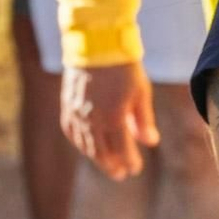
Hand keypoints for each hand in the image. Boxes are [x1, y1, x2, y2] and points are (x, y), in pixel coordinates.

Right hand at [61, 62, 157, 179]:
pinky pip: (71, 132)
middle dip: (112, 165)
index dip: (129, 161)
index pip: (122, 149)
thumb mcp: (141, 92)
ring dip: (96, 157)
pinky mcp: (67, 106)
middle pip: (102, 152)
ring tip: (107, 164)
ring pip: (86, 144)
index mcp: (114, 117)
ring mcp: (77, 114)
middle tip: (120, 174)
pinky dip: (80, 143)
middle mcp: (93, 120)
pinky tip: (87, 147)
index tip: (135, 169)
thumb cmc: (124, 68)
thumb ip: (144, 120)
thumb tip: (151, 143)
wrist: (97, 45)